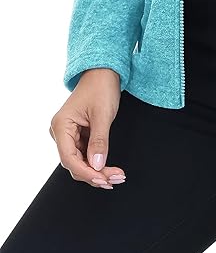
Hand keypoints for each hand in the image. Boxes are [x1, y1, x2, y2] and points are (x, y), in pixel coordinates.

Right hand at [49, 68, 125, 189]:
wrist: (103, 72)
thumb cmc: (101, 87)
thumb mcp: (103, 115)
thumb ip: (99, 141)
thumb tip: (97, 166)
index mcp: (61, 125)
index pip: (69, 158)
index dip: (86, 172)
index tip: (103, 179)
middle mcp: (61, 132)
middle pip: (74, 163)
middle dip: (95, 174)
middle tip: (116, 179)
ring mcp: (68, 134)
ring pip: (80, 162)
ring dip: (97, 171)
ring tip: (116, 176)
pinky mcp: (77, 135)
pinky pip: (85, 154)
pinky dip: (97, 162)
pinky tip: (110, 169)